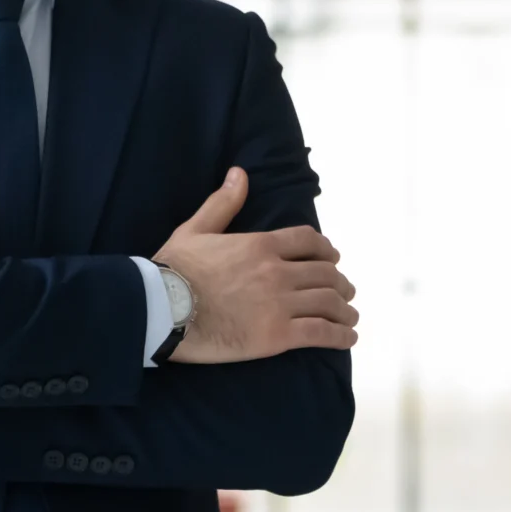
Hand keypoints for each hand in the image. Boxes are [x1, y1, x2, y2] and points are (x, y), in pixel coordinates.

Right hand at [153, 167, 357, 363]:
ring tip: (348, 318)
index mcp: (261, 244)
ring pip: (329, 303)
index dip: (327, 250)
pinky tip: (346, 338)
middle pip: (325, 273)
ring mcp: (280, 304)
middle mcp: (277, 271)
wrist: (161, 308)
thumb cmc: (173, 270)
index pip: (309, 242)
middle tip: (345, 292)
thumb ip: (223, 203)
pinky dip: (340, 335)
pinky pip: (321, 333)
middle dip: (340, 283)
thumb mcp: (195, 229)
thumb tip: (239, 174)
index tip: (333, 259)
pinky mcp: (277, 336)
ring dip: (345, 310)